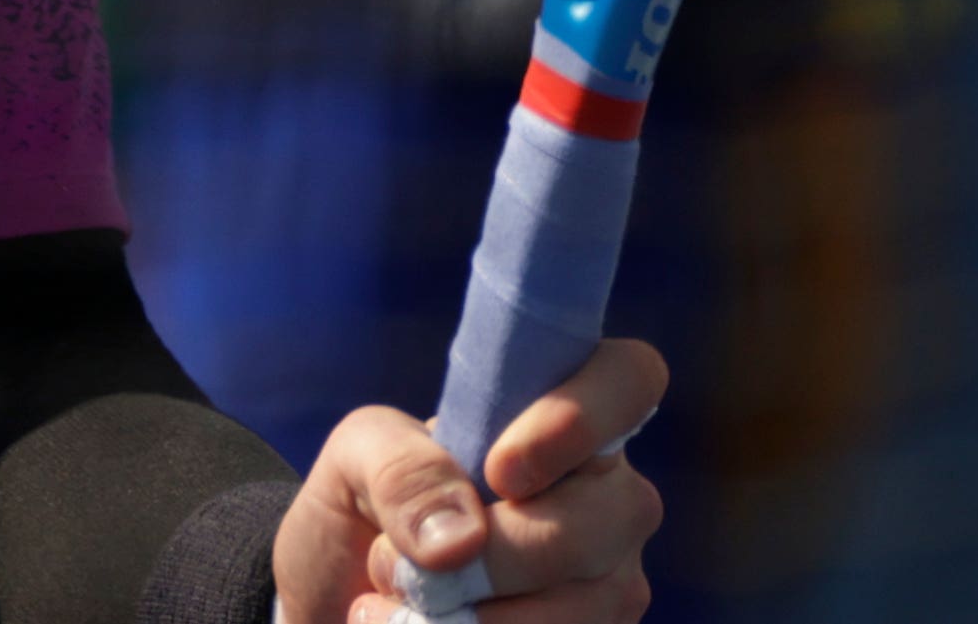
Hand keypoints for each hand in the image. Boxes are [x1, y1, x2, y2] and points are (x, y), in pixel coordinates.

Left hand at [271, 337, 665, 623]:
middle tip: (402, 563)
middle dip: (501, 554)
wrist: (349, 598)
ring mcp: (612, 577)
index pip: (629, 377)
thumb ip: (399, 467)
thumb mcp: (357, 458)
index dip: (581, 416)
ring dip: (475, 615)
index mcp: (559, 418)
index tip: (500, 469)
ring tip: (398, 600)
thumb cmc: (367, 507)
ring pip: (588, 601)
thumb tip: (463, 539)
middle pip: (615, 515)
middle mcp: (609, 495)